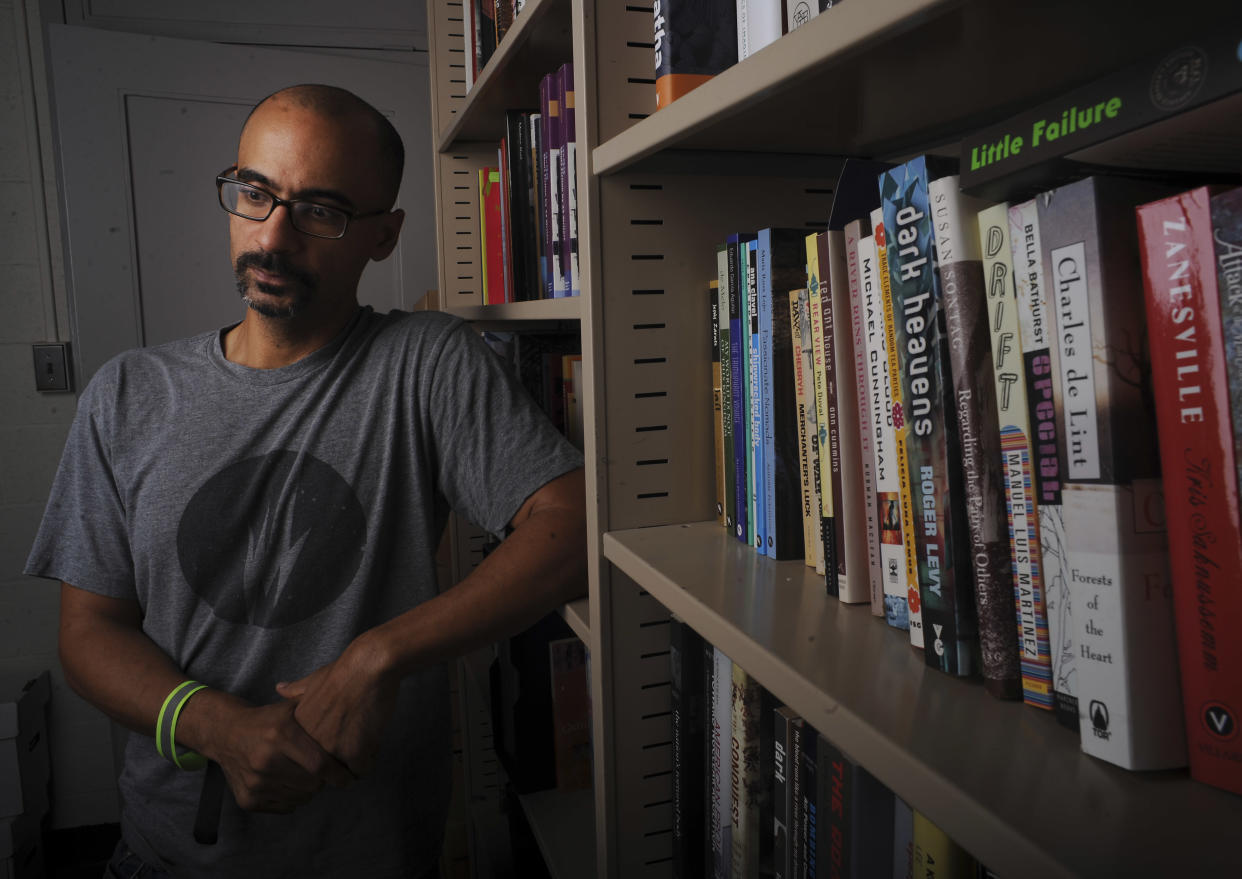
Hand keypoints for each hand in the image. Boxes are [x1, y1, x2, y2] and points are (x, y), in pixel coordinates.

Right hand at [192, 696, 353, 813]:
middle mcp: (265, 760)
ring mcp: (255, 782)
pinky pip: (285, 807)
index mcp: (280, 735)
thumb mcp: (291, 708)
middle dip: (322, 780)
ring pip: (300, 798)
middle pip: (312, 784)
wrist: (226, 734)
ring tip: (305, 775)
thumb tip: (354, 714)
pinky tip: (289, 782)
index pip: (319, 764)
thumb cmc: (267, 720)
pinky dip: (292, 798)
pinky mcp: (247, 800)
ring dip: (308, 790)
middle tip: (322, 772)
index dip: (338, 773)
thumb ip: (318, 711)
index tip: (349, 777)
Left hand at [275, 636, 397, 776]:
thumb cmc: (344, 670)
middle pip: (324, 769)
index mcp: (297, 730)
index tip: (337, 734)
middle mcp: (309, 744)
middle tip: (353, 737)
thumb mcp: (313, 680)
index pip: (307, 758)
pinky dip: (370, 757)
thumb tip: (279, 687)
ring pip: (344, 773)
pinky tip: (372, 737)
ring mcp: (331, 750)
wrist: (367, 666)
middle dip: (338, 760)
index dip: (324, 749)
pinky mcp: (354, 753)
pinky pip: (362, 770)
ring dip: (355, 760)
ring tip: (364, 736)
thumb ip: (296, 691)